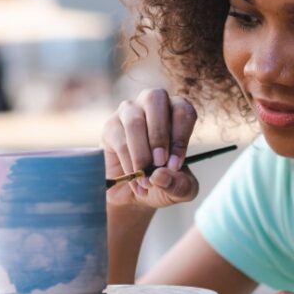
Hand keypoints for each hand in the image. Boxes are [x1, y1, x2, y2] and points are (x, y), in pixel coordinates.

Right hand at [102, 89, 199, 208]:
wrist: (134, 194)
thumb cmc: (163, 182)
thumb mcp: (180, 190)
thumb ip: (180, 184)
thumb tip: (160, 174)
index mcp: (176, 111)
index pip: (182, 111)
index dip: (180, 137)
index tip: (175, 165)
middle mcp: (152, 104)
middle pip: (155, 98)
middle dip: (159, 134)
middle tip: (160, 163)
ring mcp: (129, 112)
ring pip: (134, 121)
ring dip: (141, 152)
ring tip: (146, 178)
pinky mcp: (111, 126)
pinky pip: (119, 139)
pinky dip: (128, 163)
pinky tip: (134, 180)